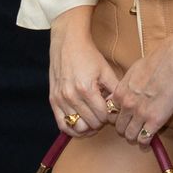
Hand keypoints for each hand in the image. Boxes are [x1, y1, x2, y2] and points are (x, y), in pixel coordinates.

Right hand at [49, 6, 115, 133]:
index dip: (110, 116)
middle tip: (104, 114)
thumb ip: (115, 90)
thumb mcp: (106, 70)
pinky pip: (62, 125)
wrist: (67, 42)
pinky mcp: (53, 100)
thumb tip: (119, 108)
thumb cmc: (88, 55)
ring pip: (77, 127)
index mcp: (86, 89)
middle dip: (101, 121)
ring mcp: (60, 99)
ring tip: (94, 120)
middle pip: (91, 123)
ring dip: (89, 127)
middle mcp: (71, 96)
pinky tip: (81, 126)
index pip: (103, 116)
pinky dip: (73, 130)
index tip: (112, 110)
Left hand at [111, 25, 172, 145]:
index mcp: (120, 93)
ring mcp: (140, 114)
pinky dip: (145, 143)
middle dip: (124, 129)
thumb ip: (124, 85)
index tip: (123, 118)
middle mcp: (127, 105)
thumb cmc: (157, 61)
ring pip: (129, 135)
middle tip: (132, 129)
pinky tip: (148, 142)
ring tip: (139, 137)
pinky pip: (144, 139)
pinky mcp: (155, 121)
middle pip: (118, 127)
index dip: (116, 117)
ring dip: (134, 137)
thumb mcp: (132, 71)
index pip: (110, 113)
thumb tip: (121, 91)